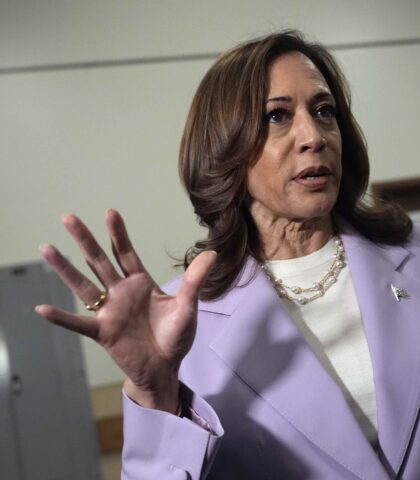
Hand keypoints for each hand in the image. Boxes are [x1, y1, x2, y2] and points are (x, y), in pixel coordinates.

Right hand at [35, 209, 216, 411]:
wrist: (166, 367)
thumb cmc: (176, 336)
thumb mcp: (188, 305)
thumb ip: (195, 280)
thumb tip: (212, 254)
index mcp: (141, 283)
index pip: (126, 253)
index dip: (117, 233)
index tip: (110, 212)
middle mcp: (121, 293)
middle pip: (99, 261)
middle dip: (85, 240)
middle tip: (68, 217)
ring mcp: (109, 311)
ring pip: (83, 285)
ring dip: (65, 268)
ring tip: (47, 248)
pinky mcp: (103, 332)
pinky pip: (79, 323)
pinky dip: (61, 318)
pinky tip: (42, 309)